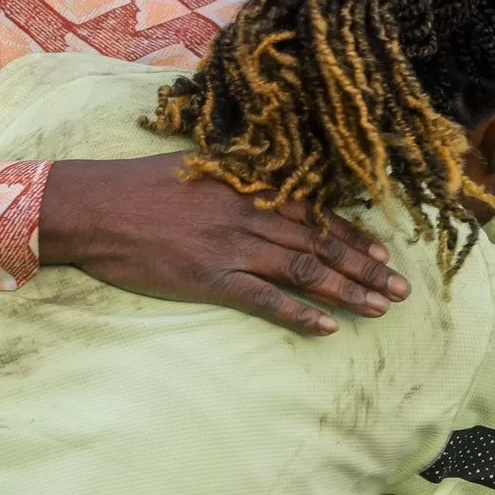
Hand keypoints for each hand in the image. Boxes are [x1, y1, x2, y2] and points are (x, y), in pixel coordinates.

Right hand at [41, 154, 408, 336]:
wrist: (95, 208)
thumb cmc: (138, 184)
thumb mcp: (194, 167)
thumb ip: (232, 176)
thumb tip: (259, 180)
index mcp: (248, 185)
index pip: (314, 212)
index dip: (352, 235)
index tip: (383, 253)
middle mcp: (249, 214)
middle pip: (320, 243)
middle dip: (365, 268)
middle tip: (400, 290)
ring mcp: (231, 247)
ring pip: (304, 270)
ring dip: (347, 291)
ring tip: (379, 309)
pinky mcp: (210, 278)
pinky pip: (265, 299)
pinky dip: (299, 313)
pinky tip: (327, 328)